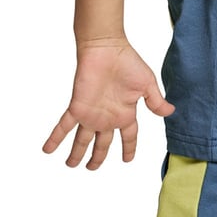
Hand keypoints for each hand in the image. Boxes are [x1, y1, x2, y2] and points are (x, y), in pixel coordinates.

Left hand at [42, 38, 174, 168]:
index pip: (128, 136)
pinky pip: (63, 127)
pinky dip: (55, 139)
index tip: (128, 159)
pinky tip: (46, 150)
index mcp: (125, 112)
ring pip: (81, 140)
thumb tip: (170, 113)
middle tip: (92, 168)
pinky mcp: (77, 107)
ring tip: (71, 165)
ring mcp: (91, 113)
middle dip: (97, 156)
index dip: (128, 148)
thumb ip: (156, 101)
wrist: (107, 48)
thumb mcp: (147, 83)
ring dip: (76, 154)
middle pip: (102, 142)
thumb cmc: (128, 62)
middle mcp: (107, 116)